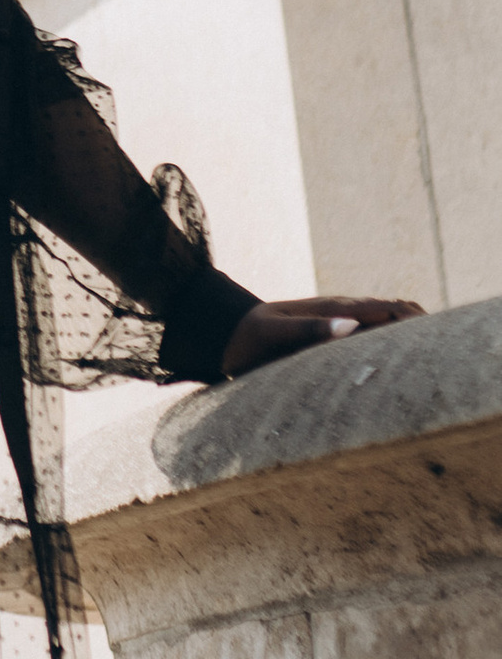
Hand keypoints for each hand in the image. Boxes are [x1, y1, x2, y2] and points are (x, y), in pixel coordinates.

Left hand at [220, 293, 421, 377]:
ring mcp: (333, 317)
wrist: (222, 330)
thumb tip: (351, 325)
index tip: (431, 336)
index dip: (410, 320)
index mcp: (332, 309)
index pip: (384, 308)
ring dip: (401, 326)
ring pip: (379, 316)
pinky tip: (392, 350)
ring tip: (423, 349)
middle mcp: (337, 309)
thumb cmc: (247, 337)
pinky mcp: (326, 328)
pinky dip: (385, 333)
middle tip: (437, 345)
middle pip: (389, 308)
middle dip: (414, 322)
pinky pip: (364, 326)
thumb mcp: (274, 335)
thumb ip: (309, 329)